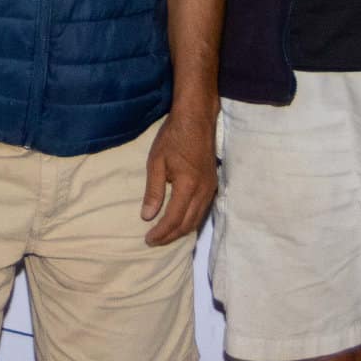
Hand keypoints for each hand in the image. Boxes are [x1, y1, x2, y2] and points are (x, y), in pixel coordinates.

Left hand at [141, 102, 217, 245]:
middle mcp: (203, 191)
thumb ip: (153, 191)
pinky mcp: (213, 184)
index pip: (174, 219)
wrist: (197, 119)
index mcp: (188, 186)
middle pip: (188, 224)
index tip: (148, 239)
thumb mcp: (156, 161)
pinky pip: (203, 210)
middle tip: (154, 241)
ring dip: (181, 231)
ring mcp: (211, 188)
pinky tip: (181, 222)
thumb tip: (147, 216)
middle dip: (170, 236)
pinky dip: (191, 221)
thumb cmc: (173, 137)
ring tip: (164, 235)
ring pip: (197, 219)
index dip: (161, 232)